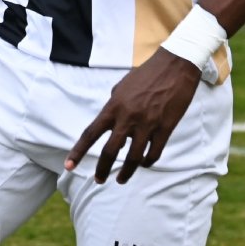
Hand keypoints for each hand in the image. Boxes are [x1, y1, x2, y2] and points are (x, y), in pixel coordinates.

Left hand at [64, 48, 200, 183]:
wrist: (175, 65)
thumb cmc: (147, 73)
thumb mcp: (122, 85)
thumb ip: (113, 103)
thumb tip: (111, 119)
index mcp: (113, 106)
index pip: (91, 133)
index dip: (78, 151)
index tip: (69, 166)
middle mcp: (127, 117)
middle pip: (109, 151)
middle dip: (102, 170)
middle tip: (99, 180)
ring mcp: (147, 124)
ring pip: (133, 158)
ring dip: (126, 172)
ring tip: (121, 179)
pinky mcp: (165, 128)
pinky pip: (154, 153)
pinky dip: (147, 162)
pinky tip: (144, 164)